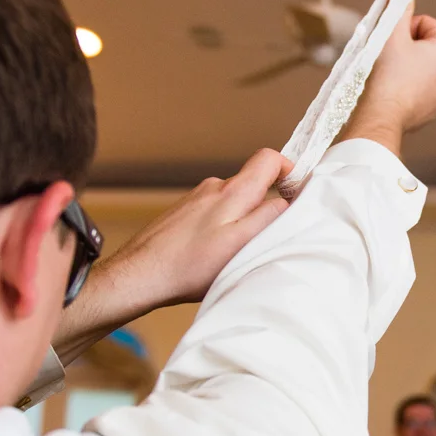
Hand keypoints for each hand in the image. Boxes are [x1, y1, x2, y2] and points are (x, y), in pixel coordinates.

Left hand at [53, 150, 291, 354]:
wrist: (138, 276)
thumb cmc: (188, 268)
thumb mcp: (240, 246)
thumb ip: (268, 218)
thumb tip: (288, 201)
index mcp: (232, 191)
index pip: (270, 160)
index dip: (290, 173)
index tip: (297, 196)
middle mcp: (213, 188)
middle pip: (253, 182)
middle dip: (265, 205)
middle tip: (265, 237)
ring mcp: (195, 199)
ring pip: (232, 201)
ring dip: (240, 220)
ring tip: (234, 253)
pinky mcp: (182, 213)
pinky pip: (213, 214)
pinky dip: (219, 229)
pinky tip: (210, 255)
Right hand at [342, 12, 435, 154]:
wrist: (380, 117)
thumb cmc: (387, 74)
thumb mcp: (391, 31)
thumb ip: (399, 2)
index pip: (424, 24)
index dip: (403, 30)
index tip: (393, 45)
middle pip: (425, 46)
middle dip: (407, 49)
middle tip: (390, 60)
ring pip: (421, 67)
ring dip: (406, 67)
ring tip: (390, 76)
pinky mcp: (432, 110)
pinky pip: (418, 88)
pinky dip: (406, 87)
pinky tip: (393, 91)